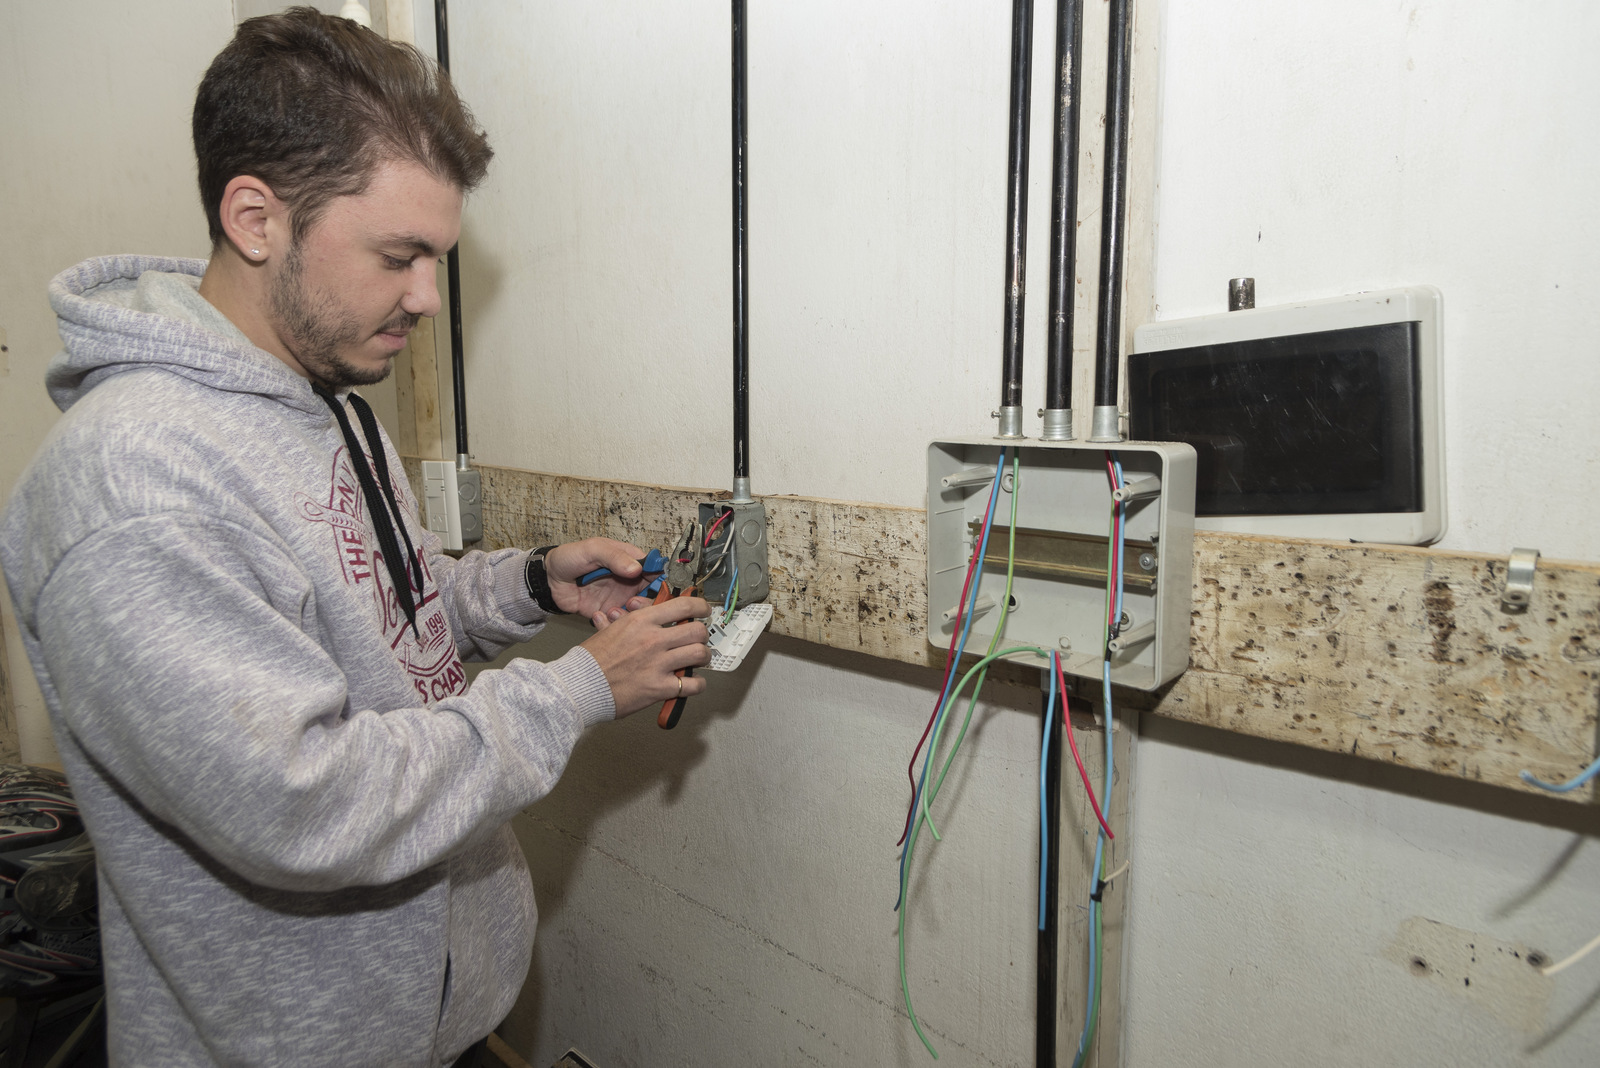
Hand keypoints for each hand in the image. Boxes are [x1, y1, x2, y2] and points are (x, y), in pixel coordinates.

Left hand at [544, 538, 658, 624]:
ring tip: (618, 609)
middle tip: (634, 602)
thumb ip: (615, 556)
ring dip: (633, 614)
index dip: (661, 578)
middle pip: (653, 594)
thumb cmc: (570, 558)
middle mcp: (629, 580)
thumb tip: (637, 568)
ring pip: (641, 611)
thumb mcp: (592, 549)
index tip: (657, 587)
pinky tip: (605, 616)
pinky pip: (622, 622)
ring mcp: (621, 597)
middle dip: (649, 601)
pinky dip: (618, 622)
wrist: (549, 580)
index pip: (655, 569)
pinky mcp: (610, 612)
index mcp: (629, 560)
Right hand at [581, 596, 711, 716]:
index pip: (683, 605)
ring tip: (698, 660)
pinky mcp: (659, 688)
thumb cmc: (590, 660)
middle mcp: (653, 640)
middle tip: (699, 639)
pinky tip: (692, 683)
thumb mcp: (609, 630)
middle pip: (697, 630)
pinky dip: (697, 684)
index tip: (703, 610)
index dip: (700, 606)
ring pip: (699, 654)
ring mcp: (658, 664)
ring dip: (703, 657)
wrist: (580, 685)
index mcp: (641, 621)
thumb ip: (627, 619)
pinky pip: (692, 684)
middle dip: (702, 635)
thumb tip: (636, 608)